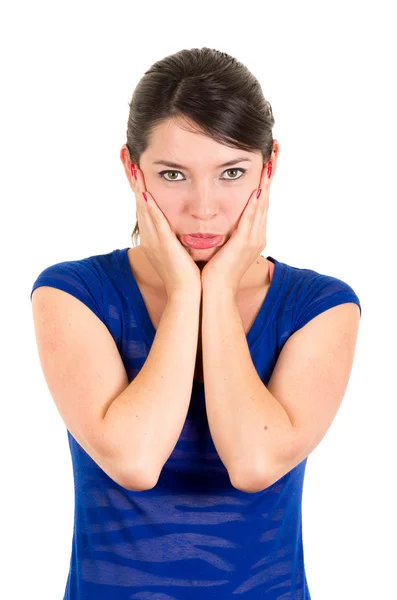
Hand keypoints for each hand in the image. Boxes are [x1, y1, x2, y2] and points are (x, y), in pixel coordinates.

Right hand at [131, 164, 201, 296]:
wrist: (187, 293)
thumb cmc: (187, 274)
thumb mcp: (179, 250)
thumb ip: (177, 236)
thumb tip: (181, 224)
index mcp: (154, 237)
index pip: (145, 207)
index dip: (139, 188)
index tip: (136, 169)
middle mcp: (150, 237)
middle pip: (139, 203)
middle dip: (134, 181)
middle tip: (127, 159)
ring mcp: (155, 241)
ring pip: (144, 209)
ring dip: (138, 188)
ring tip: (133, 168)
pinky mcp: (163, 245)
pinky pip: (155, 223)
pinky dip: (149, 208)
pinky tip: (145, 194)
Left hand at [201, 163, 270, 293]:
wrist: (213, 291)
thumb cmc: (213, 270)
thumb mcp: (221, 244)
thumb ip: (223, 229)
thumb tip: (217, 216)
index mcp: (252, 234)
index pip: (260, 200)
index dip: (265, 179)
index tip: (268, 158)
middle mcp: (257, 234)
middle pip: (266, 197)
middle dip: (271, 172)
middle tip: (276, 149)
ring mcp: (253, 239)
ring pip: (262, 204)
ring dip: (266, 180)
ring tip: (271, 159)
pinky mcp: (244, 243)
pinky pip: (251, 219)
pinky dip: (255, 203)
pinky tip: (257, 187)